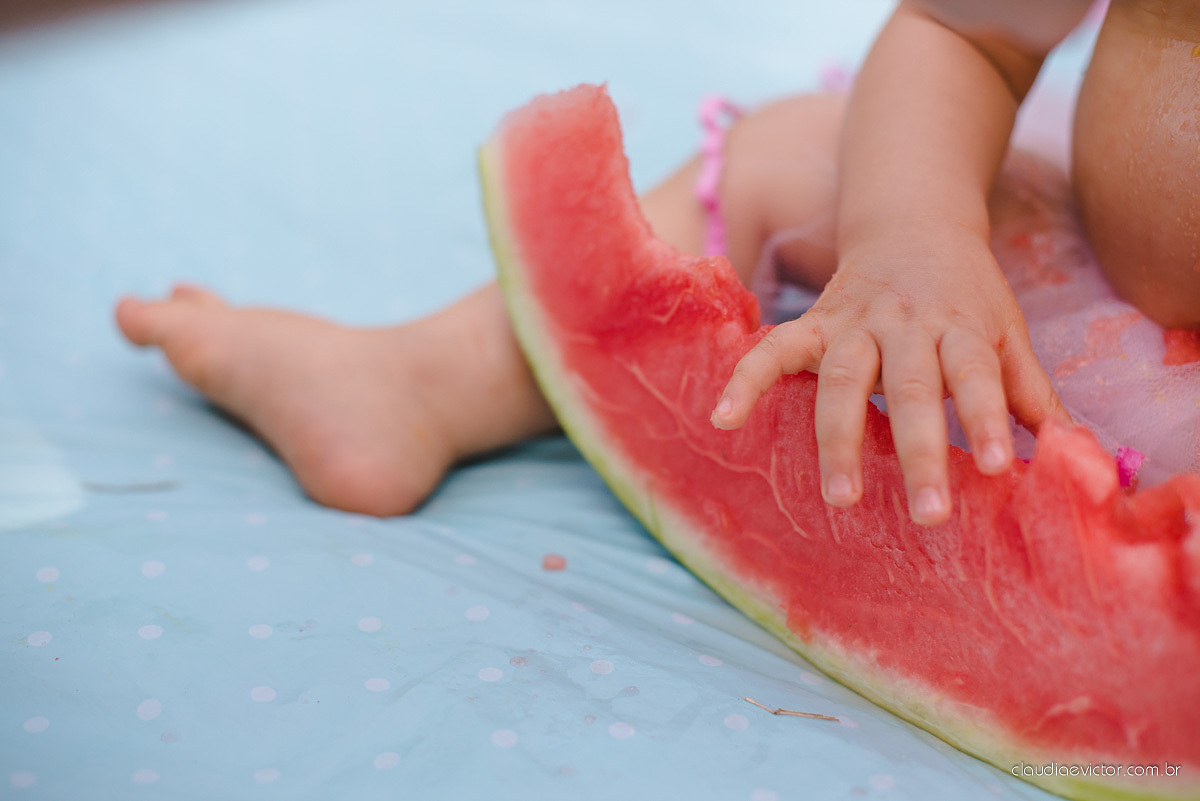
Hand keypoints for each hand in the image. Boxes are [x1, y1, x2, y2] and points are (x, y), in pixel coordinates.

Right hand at [709, 222, 1069, 525]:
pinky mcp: (813, 322)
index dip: (985, 418)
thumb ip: (1030, 391)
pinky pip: (772, 349)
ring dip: (838, 438)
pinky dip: (745, 380)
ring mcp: (854, 323)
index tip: (996, 467)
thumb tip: (1075, 453)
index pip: (976, 374)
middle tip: (927, 513)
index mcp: (960, 326)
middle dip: (917, 451)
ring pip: (842, 379)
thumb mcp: (1007, 330)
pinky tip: (722, 418)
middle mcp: (907, 324)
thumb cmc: (966, 291)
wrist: (912, 221)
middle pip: (909, 387)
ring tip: (840, 497)